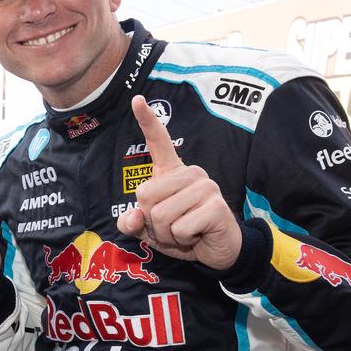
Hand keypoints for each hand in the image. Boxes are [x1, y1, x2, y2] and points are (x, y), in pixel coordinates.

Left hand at [116, 95, 240, 269]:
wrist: (217, 251)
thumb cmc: (182, 233)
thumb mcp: (150, 229)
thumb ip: (133, 223)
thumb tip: (133, 217)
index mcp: (173, 172)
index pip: (159, 141)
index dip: (147, 120)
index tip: (136, 99)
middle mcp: (191, 173)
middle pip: (145, 196)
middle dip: (152, 221)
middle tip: (173, 225)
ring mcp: (205, 186)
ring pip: (160, 215)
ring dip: (167, 233)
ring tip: (185, 231)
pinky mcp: (215, 206)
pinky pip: (179, 228)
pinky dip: (181, 239)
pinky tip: (196, 236)